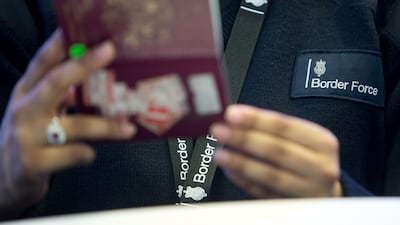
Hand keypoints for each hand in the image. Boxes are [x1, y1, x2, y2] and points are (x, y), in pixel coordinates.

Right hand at [0, 31, 135, 216]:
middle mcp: (24, 110)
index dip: (59, 44)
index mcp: (26, 93)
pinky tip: (91, 154)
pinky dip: (87, 154)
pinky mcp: (33, 163)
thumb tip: (87, 85)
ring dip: (105, 125)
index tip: (80, 30)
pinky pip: (72, 154)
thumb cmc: (28, 138)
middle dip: (83, 65)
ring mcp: (27, 137)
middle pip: (54, 82)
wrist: (4, 178)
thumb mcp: (36, 112)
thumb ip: (59, 97)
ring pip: (73, 125)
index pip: (42, 62)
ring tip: (127, 127)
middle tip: (108, 52)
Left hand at [211, 104, 341, 197]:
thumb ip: (272, 129)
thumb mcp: (302, 140)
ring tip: (220, 153)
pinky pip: (265, 194)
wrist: (324, 191)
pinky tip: (231, 171)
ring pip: (271, 174)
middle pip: (277, 150)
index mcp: (322, 142)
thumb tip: (236, 119)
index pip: (284, 126)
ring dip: (241, 162)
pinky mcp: (295, 207)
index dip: (255, 119)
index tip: (232, 114)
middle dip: (244, 138)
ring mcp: (310, 190)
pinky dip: (246, 182)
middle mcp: (320, 167)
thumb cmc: (308, 159)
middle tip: (220, 131)